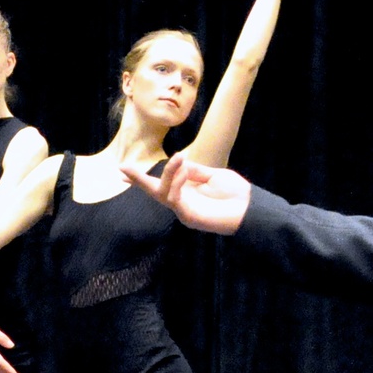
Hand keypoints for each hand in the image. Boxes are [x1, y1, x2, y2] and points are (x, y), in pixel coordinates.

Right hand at [122, 157, 248, 234]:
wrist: (250, 208)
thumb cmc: (236, 193)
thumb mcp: (212, 175)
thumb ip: (193, 170)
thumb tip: (177, 161)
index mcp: (187, 192)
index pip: (161, 184)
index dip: (142, 179)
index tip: (122, 172)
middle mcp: (182, 202)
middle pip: (153, 191)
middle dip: (138, 180)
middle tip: (122, 168)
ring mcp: (184, 211)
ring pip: (162, 191)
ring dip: (168, 172)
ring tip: (180, 156)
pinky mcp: (188, 217)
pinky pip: (173, 197)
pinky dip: (175, 181)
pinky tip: (184, 171)